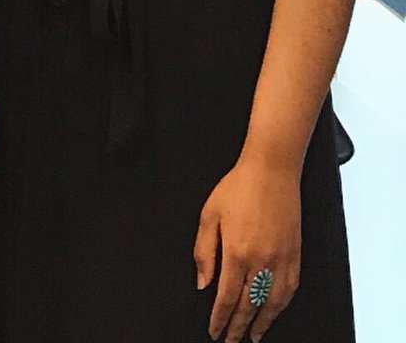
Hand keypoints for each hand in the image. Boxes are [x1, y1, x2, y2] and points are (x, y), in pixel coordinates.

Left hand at [194, 157, 300, 342]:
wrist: (271, 172)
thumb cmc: (238, 188)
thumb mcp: (208, 215)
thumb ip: (204, 252)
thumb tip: (203, 283)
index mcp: (236, 252)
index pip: (226, 298)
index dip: (219, 319)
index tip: (214, 331)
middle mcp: (260, 261)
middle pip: (248, 306)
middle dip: (237, 327)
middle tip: (230, 341)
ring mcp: (281, 260)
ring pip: (271, 304)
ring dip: (261, 323)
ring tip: (252, 335)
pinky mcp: (295, 256)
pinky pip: (289, 290)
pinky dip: (281, 307)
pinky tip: (273, 312)